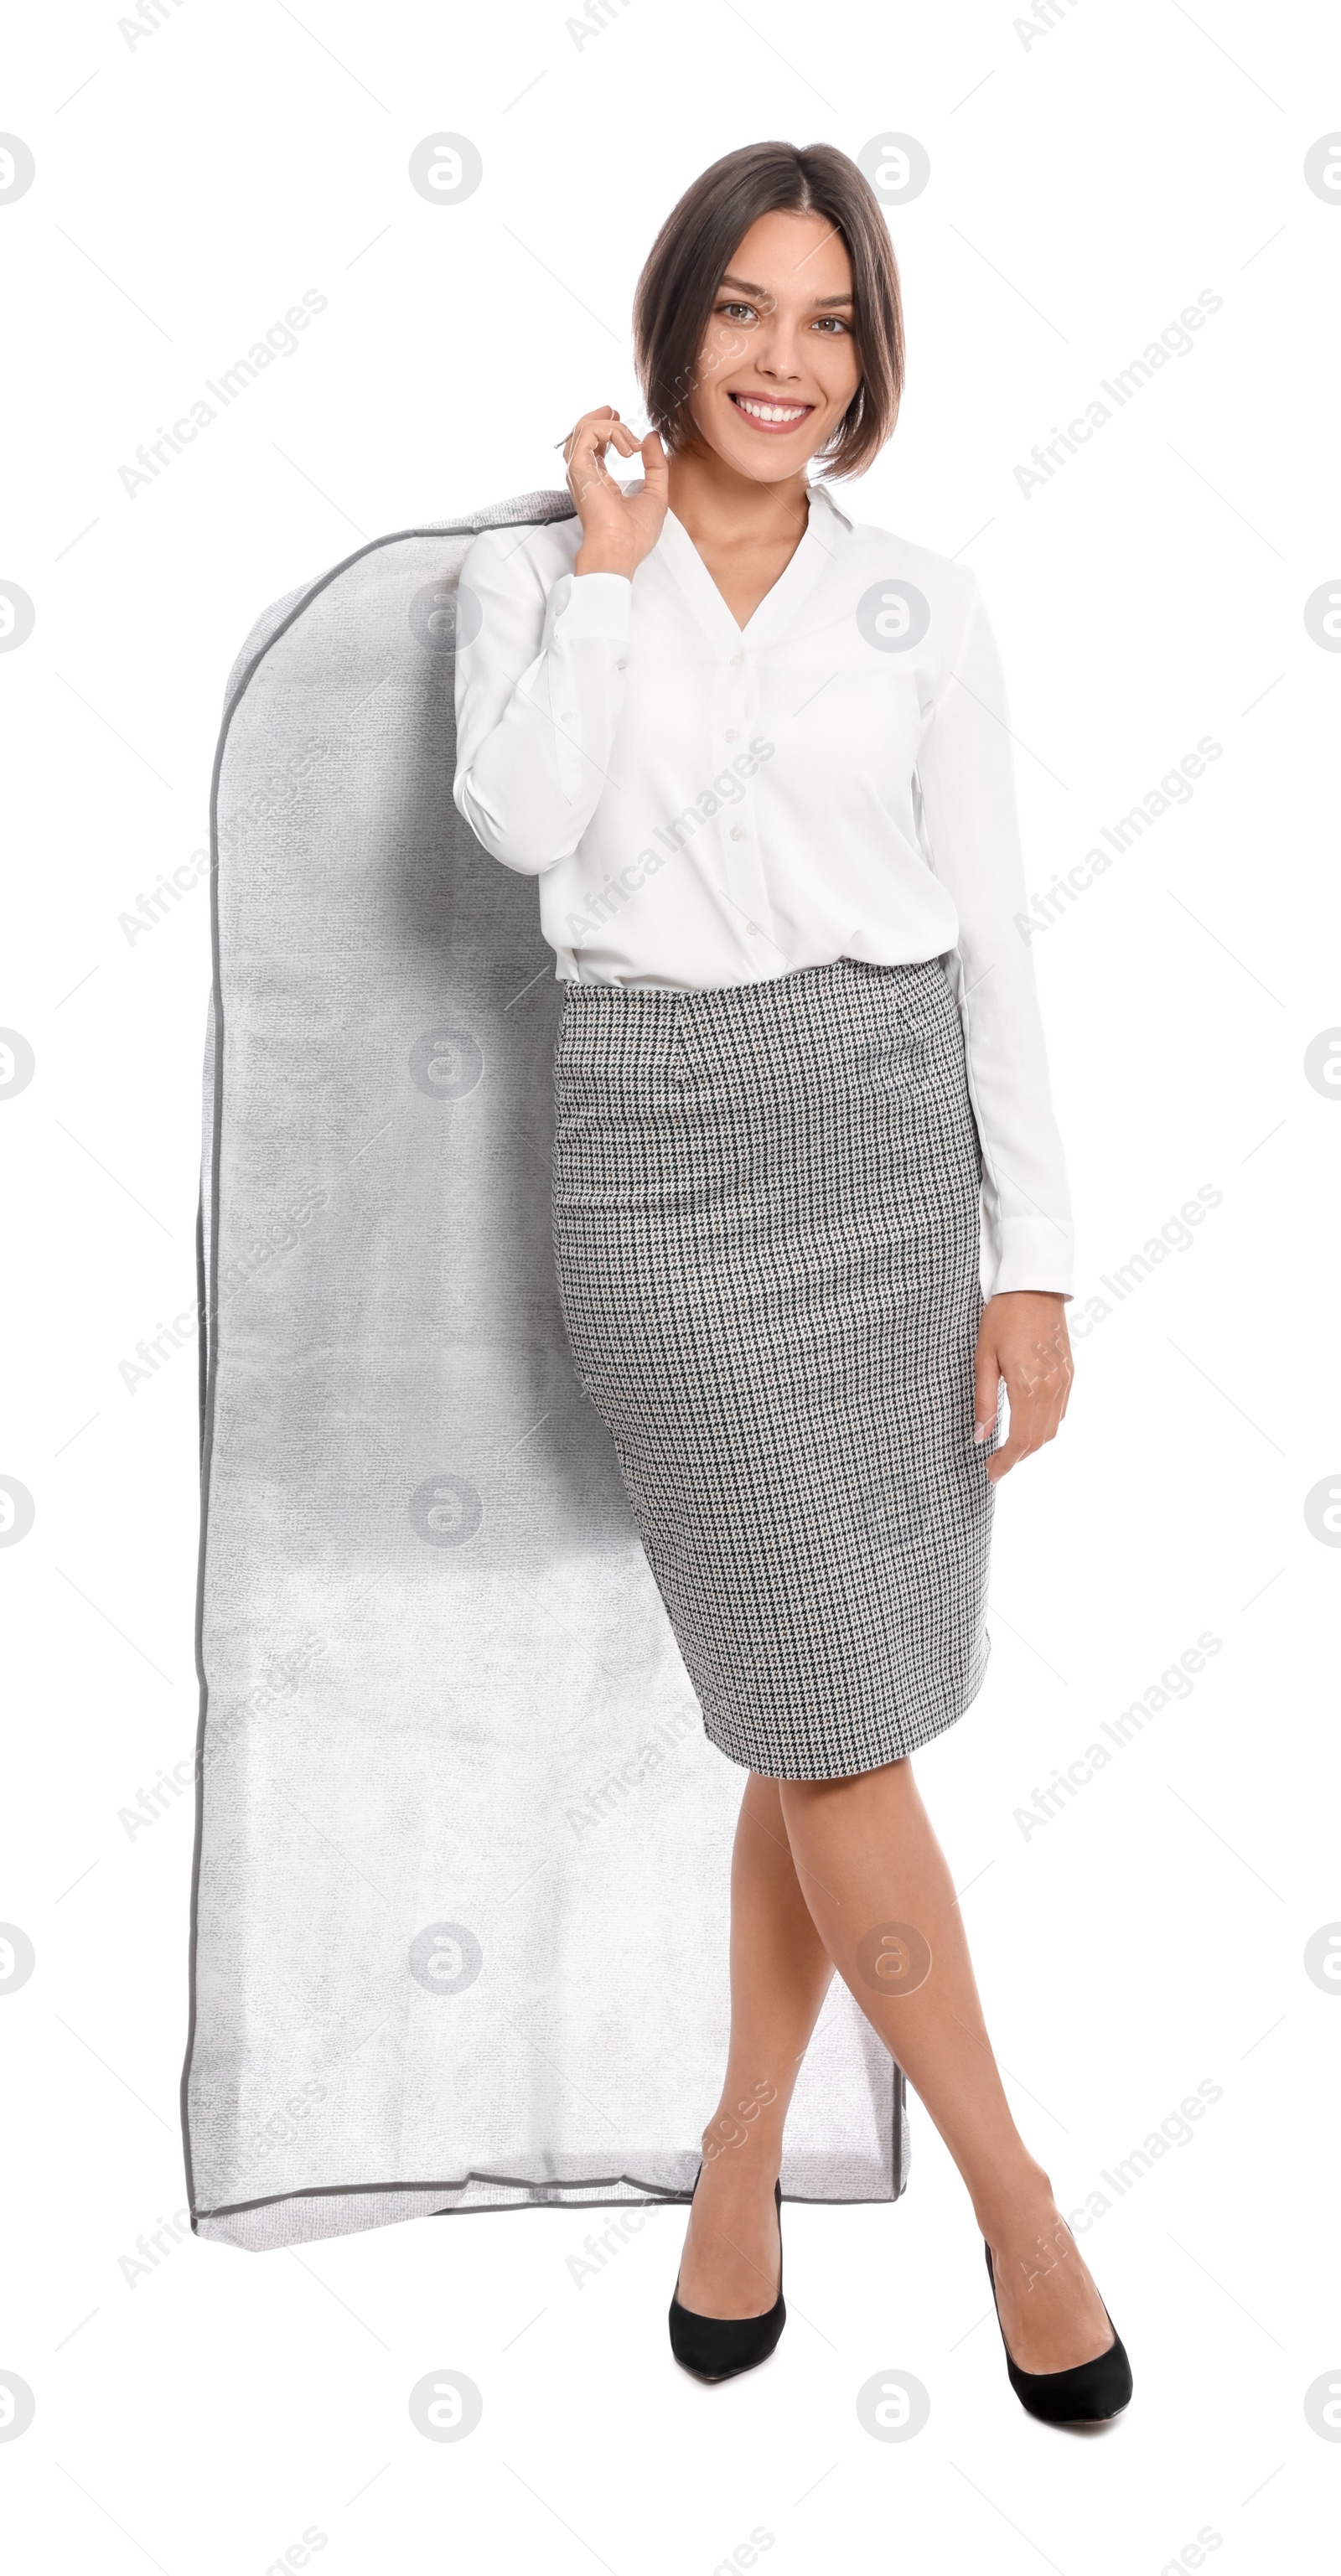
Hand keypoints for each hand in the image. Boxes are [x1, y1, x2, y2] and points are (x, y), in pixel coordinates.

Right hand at [561, 405, 668, 580]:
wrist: (621, 548)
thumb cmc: (635, 533)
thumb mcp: (655, 492)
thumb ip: (655, 464)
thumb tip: (651, 436)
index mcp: (598, 480)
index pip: (594, 445)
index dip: (608, 428)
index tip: (623, 419)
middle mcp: (585, 474)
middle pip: (583, 432)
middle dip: (603, 417)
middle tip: (619, 411)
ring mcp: (579, 470)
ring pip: (584, 427)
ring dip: (612, 426)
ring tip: (632, 444)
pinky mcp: (579, 468)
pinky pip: (588, 432)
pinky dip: (611, 432)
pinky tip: (629, 450)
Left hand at [973, 1292, 1072, 1484]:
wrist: (1034, 1287)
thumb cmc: (1002, 1318)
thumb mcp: (984, 1359)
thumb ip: (984, 1401)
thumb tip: (979, 1436)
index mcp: (1028, 1388)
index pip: (1020, 1441)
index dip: (1006, 1462)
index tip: (991, 1473)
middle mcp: (1052, 1389)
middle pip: (1039, 1440)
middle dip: (1017, 1458)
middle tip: (995, 1464)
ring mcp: (1065, 1382)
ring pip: (1053, 1429)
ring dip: (1032, 1444)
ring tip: (1008, 1448)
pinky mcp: (1070, 1373)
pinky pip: (1060, 1411)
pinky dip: (1045, 1426)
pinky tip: (1027, 1423)